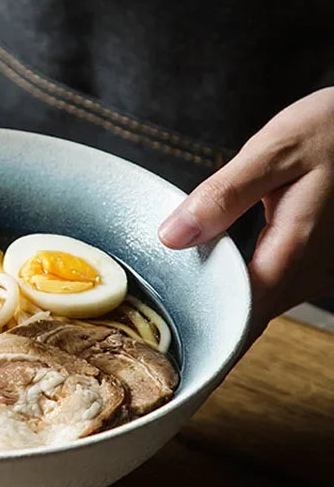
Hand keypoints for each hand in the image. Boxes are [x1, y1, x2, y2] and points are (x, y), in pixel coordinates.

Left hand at [159, 87, 333, 336]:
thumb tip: (172, 237)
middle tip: (170, 332)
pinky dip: (247, 290)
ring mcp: (321, 268)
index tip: (183, 355)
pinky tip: (220, 282)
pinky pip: (277, 287)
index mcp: (295, 249)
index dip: (212, 336)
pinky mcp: (320, 259)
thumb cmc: (331, 130)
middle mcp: (313, 270)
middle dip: (215, 326)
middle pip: (253, 316)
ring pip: (266, 304)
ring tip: (186, 310)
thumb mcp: (274, 152)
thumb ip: (223, 196)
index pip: (244, 313)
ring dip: (230, 309)